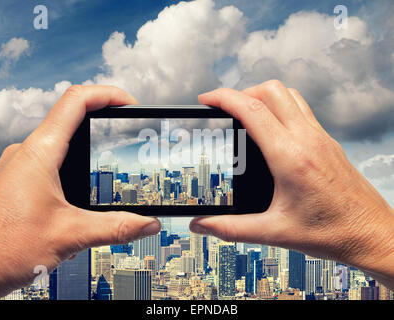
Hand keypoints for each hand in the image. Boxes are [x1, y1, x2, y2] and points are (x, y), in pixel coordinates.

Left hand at [0, 85, 160, 298]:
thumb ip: (116, 227)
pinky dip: (73, 165)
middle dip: (103, 121)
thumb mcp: (71, 236)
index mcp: (40, 153)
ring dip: (88, 146)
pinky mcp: (19, 181)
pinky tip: (83, 189)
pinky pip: (50, 160)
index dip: (108, 95)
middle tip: (127, 131)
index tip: (130, 103)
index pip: (76, 102)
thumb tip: (148, 224)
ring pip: (61, 141)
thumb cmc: (3, 248)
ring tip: (110, 159)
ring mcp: (20, 166)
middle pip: (70, 117)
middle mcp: (27, 153)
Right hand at [190, 80, 393, 288]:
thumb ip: (230, 228)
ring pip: (289, 95)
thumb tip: (201, 224)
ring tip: (246, 115)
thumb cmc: (332, 233)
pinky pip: (302, 110)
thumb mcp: (274, 233)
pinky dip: (281, 108)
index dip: (223, 98)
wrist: (372, 235)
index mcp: (290, 157)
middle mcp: (307, 139)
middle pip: (271, 90)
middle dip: (242, 92)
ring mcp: (321, 138)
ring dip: (264, 97)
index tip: (206, 99)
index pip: (251, 110)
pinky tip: (273, 132)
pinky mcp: (329, 142)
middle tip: (225, 110)